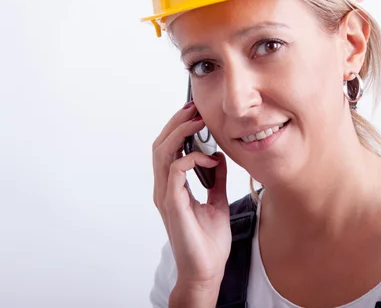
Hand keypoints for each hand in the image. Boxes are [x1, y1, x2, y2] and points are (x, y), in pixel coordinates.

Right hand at [152, 102, 231, 291]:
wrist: (207, 270)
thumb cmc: (209, 242)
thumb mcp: (217, 201)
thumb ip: (216, 179)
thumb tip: (219, 157)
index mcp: (172, 187)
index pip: (167, 149)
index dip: (178, 128)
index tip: (196, 113)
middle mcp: (164, 189)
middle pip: (160, 145)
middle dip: (176, 123)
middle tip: (194, 109)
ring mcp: (166, 196)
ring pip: (162, 153)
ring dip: (180, 133)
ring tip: (198, 121)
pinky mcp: (172, 204)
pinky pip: (175, 171)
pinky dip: (192, 158)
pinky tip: (209, 158)